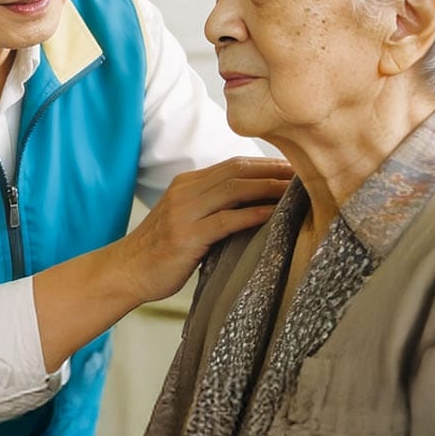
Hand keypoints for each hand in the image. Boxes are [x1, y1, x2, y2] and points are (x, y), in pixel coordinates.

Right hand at [111, 157, 292, 304]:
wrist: (127, 270)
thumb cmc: (163, 250)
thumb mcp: (188, 220)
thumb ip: (214, 208)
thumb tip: (255, 206)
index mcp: (187, 183)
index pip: (234, 165)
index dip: (267, 164)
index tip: (296, 168)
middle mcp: (186, 191)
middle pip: (237, 172)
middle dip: (274, 171)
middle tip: (307, 174)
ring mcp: (183, 212)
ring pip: (233, 190)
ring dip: (268, 188)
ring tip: (297, 191)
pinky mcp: (185, 236)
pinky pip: (224, 220)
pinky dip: (250, 214)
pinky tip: (272, 214)